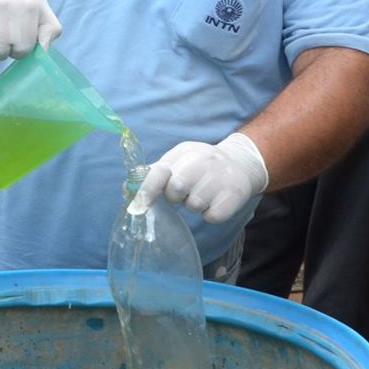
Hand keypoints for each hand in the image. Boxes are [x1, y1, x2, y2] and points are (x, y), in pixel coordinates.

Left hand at [136, 133, 269, 222]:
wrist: (241, 163)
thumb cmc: (200, 165)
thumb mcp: (178, 160)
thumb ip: (153, 173)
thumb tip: (127, 188)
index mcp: (184, 153)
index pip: (160, 171)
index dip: (147, 189)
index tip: (139, 205)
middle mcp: (203, 161)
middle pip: (176, 189)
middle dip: (175, 197)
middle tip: (184, 193)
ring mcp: (220, 177)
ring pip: (194, 205)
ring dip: (195, 206)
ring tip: (203, 194)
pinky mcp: (235, 194)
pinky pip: (212, 216)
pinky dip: (211, 214)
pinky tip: (215, 202)